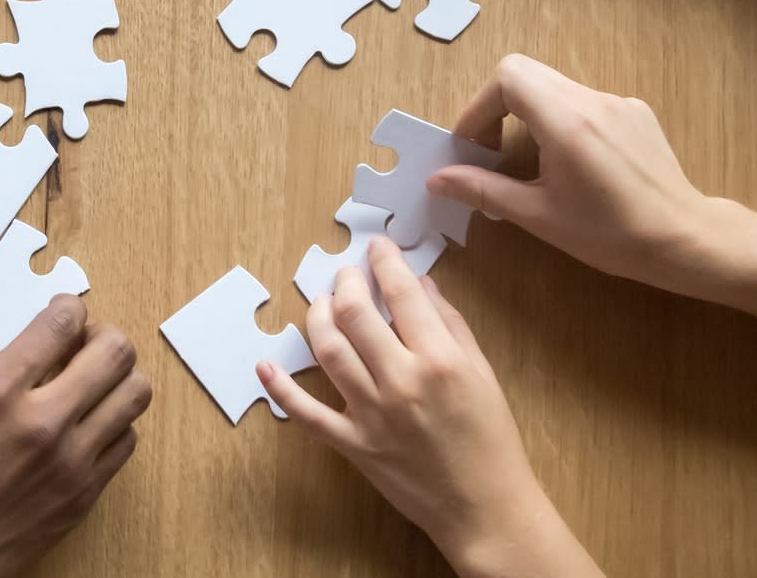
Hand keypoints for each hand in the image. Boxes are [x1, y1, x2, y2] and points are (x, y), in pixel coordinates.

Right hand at [0, 294, 149, 577]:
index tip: (59, 312)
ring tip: (89, 380)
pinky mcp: (83, 497)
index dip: (67, 307)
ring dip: (117, 377)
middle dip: (102, 334)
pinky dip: (115, 423)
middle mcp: (43, 422)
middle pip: (115, 352)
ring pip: (135, 395)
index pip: (63, 323)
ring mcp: (70, 463)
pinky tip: (85, 424)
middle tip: (80, 342)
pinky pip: (127, 442)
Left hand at [258, 240, 600, 577]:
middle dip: (346, 283)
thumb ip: (451, 323)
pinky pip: (307, 413)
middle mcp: (401, 381)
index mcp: (439, 359)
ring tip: (320, 302)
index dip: (385, 261)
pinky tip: (265, 365)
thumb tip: (420, 283)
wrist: (484, 506)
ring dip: (317, 317)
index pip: (401, 292)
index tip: (378, 248)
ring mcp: (372, 414)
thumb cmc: (491, 438)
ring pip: (328, 351)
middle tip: (346, 274)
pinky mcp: (353, 445)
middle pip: (355, 314)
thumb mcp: (482, 372)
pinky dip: (281, 389)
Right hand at [428, 55, 720, 292]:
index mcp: (566, 121)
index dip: (479, 107)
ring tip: (531, 164)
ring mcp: (618, 102)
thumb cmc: (611, 235)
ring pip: (555, 87)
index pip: (507, 77)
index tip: (472, 147)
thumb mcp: (539, 216)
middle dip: (498, 107)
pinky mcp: (636, 112)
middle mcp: (592, 99)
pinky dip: (563, 122)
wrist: (685, 239)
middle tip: (492, 152)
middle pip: (527, 74)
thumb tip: (437, 178)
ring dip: (530, 115)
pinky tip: (575, 166)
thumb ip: (484, 190)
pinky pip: (585, 102)